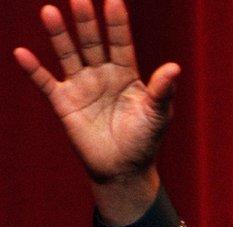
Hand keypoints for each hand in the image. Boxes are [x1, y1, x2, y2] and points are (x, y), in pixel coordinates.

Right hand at [14, 0, 179, 222]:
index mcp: (127, 74)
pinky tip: (22, 53)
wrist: (124, 169)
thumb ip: (162, 90)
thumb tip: (175, 67)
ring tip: (50, 11)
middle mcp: (103, 74)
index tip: (113, 1)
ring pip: (68, 54)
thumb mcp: (157, 114)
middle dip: (87, 22)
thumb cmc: (145, 140)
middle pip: (93, 42)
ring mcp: (82, 86)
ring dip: (59, 35)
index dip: (117, 23)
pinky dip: (34, 69)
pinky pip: (46, 82)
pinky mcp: (64, 103)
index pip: (121, 43)